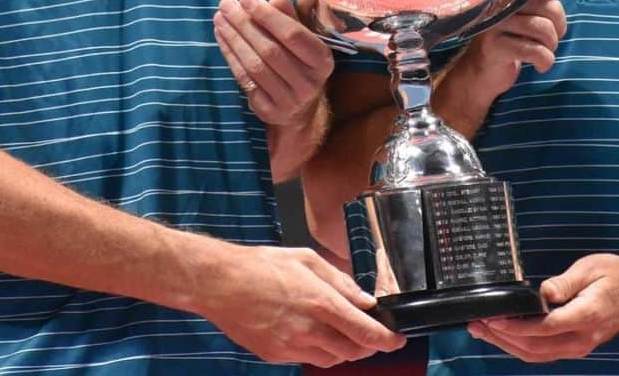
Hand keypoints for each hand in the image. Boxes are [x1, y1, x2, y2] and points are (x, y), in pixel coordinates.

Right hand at [202, 242, 405, 366]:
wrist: (221, 283)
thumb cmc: (261, 265)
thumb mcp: (306, 259)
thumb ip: (339, 280)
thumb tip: (364, 299)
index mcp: (319, 301)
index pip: (364, 331)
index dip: (386, 339)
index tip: (397, 339)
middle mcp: (308, 329)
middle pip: (352, 351)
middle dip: (367, 344)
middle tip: (369, 332)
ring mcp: (291, 346)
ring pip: (332, 359)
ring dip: (344, 349)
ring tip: (340, 330)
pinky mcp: (276, 356)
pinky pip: (309, 360)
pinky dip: (320, 351)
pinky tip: (313, 333)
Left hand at [214, 0, 333, 127]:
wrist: (300, 109)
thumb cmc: (300, 63)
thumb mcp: (303, 39)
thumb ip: (290, 18)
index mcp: (321, 60)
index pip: (292, 34)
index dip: (268, 15)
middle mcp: (308, 82)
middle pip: (270, 50)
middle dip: (245, 24)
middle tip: (226, 5)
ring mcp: (288, 100)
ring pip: (254, 65)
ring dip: (234, 39)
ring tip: (220, 19)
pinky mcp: (268, 111)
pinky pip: (245, 80)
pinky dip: (231, 56)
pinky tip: (222, 38)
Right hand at [446, 0, 567, 99]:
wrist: (481, 71)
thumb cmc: (509, 38)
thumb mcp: (523, 11)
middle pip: (550, 5)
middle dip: (559, 28)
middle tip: (550, 37)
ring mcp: (494, 20)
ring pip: (544, 30)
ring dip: (551, 47)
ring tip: (542, 51)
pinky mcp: (493, 44)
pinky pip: (535, 50)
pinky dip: (545, 61)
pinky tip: (539, 65)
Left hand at [468, 253, 618, 361]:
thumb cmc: (616, 274)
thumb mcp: (589, 269)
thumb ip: (564, 283)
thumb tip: (541, 293)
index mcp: (585, 317)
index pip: (543, 329)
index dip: (514, 327)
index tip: (492, 318)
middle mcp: (582, 339)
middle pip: (535, 348)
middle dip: (502, 338)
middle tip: (476, 325)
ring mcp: (580, 346)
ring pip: (538, 355)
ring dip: (508, 346)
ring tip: (483, 332)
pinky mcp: (578, 346)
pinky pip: (546, 353)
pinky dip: (523, 348)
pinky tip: (506, 337)